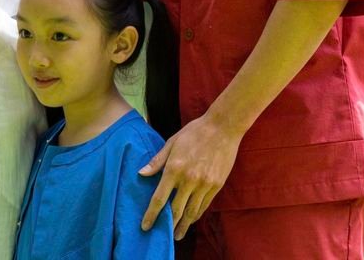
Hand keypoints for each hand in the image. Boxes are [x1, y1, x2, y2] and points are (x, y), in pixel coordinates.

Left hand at [139, 114, 240, 239]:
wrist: (222, 128)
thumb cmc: (194, 133)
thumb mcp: (171, 143)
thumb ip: (156, 161)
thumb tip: (141, 174)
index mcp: (174, 169)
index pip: (159, 198)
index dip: (151, 214)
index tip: (145, 225)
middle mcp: (189, 180)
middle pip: (176, 210)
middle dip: (169, 225)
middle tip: (163, 235)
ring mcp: (204, 184)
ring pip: (192, 211)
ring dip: (184, 225)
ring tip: (178, 234)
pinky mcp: (216, 185)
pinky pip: (204, 205)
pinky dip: (197, 214)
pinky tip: (192, 218)